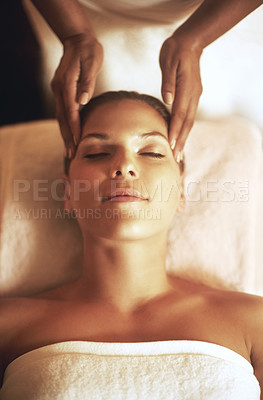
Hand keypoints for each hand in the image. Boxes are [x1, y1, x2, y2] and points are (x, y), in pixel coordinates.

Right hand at [51, 33, 103, 155]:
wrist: (77, 39)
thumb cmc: (88, 50)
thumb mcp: (91, 62)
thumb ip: (87, 82)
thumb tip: (83, 100)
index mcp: (66, 83)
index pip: (70, 110)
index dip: (74, 127)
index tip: (78, 141)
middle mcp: (59, 88)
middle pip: (62, 118)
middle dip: (67, 137)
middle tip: (71, 154)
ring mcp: (58, 90)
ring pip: (60, 117)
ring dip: (64, 134)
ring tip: (68, 150)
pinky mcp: (61, 91)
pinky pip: (62, 112)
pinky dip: (65, 125)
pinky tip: (68, 134)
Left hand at [159, 34, 202, 155]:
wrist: (190, 43)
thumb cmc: (175, 50)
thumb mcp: (168, 61)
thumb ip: (168, 81)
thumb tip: (167, 99)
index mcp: (186, 88)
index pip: (180, 113)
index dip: (175, 130)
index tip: (171, 144)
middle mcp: (193, 95)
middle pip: (187, 122)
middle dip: (181, 140)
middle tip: (176, 157)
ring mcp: (194, 96)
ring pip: (190, 121)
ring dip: (184, 137)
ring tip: (178, 153)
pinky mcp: (192, 96)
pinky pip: (189, 116)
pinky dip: (185, 129)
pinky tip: (180, 137)